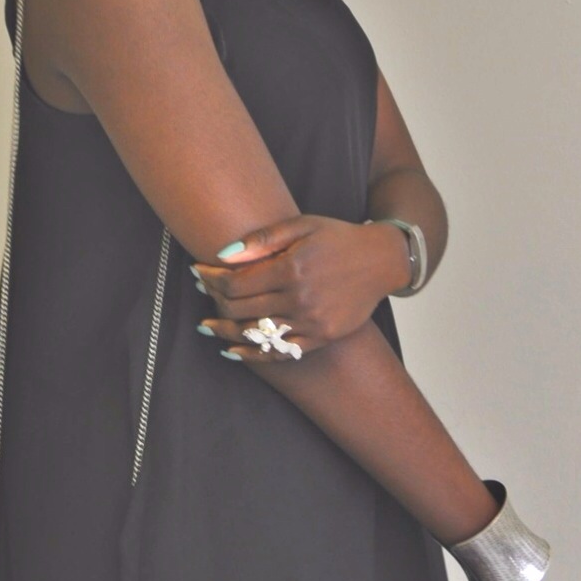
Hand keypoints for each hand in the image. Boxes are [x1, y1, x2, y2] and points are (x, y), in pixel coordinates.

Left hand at [195, 214, 410, 361]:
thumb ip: (263, 239)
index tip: (199, 271)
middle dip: (214, 299)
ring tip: (207, 325)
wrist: (381, 260)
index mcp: (291, 268)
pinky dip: (253, 355)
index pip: (235, 282)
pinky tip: (233, 351)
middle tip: (201, 292)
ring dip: (226, 330)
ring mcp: (311, 322)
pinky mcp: (322, 337)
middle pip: (240, 308)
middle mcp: (300, 299)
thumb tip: (223, 255)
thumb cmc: (338, 237)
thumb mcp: (301, 225)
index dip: (210, 278)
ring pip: (255, 333)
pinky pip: (281, 352)